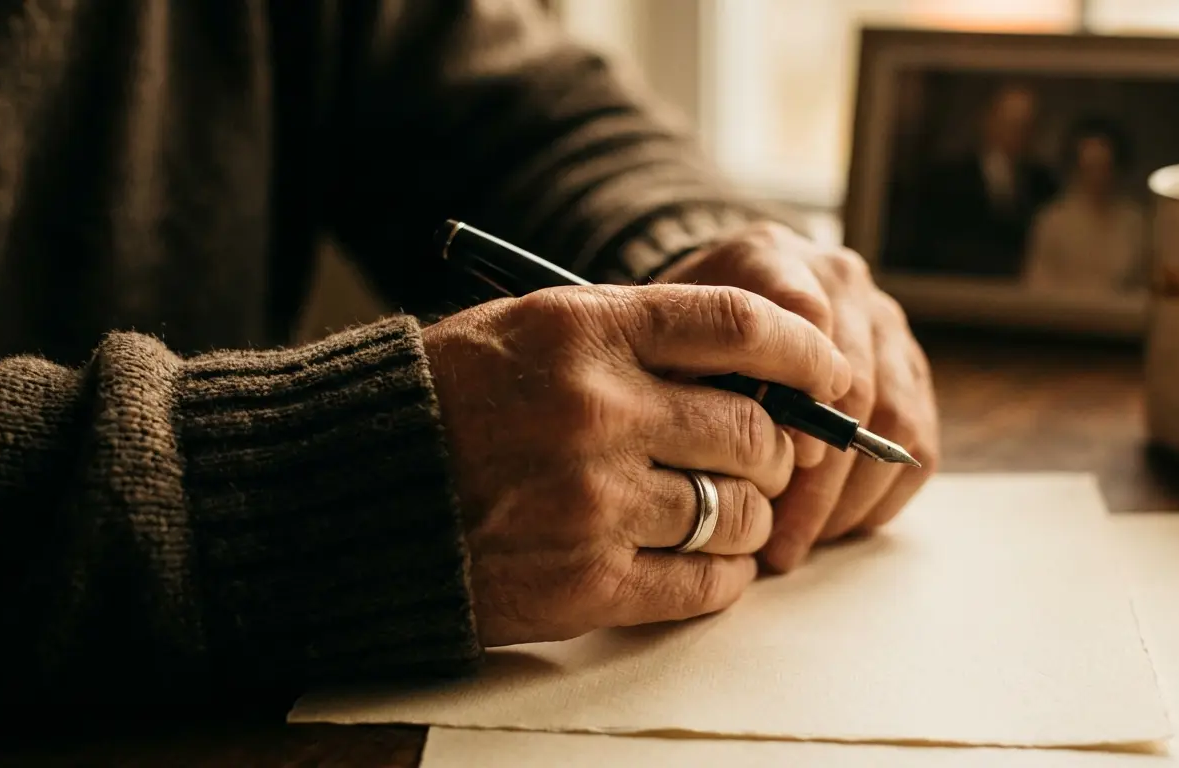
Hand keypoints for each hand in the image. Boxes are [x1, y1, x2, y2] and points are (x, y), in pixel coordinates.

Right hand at [423, 284, 850, 646]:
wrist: (348, 490)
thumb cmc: (449, 398)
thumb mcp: (535, 328)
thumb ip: (642, 337)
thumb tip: (760, 372)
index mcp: (586, 331)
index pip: (740, 324)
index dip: (806, 349)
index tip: (831, 371)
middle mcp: (597, 411)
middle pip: (756, 430)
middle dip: (778, 448)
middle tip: (765, 455)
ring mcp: (593, 502)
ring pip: (738, 512)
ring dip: (749, 515)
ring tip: (722, 509)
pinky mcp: (584, 582)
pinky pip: (704, 583)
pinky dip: (723, 575)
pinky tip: (705, 560)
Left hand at [658, 223, 939, 572]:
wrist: (715, 300)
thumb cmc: (679, 335)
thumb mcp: (659, 342)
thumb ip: (688, 378)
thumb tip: (736, 448)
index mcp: (772, 258)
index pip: (804, 319)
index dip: (798, 399)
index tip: (780, 459)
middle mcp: (840, 280)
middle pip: (858, 386)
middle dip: (818, 479)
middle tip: (775, 540)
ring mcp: (883, 323)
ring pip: (896, 421)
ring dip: (847, 499)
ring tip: (796, 544)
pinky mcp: (910, 369)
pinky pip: (918, 445)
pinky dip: (878, 498)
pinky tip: (830, 529)